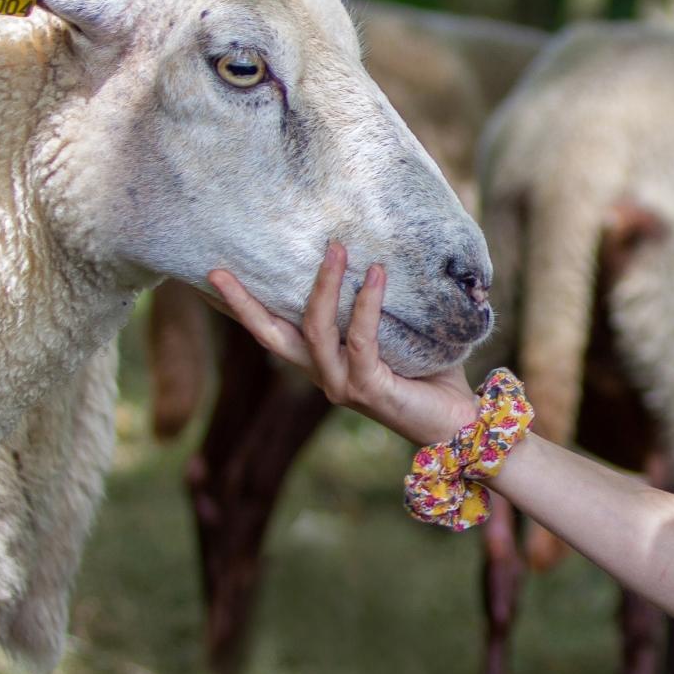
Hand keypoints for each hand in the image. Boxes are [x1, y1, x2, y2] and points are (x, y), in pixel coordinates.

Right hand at [208, 242, 476, 445]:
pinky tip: (376, 275)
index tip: (215, 276)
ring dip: (324, 286)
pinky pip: (359, 340)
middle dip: (243, 303)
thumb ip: (387, 303)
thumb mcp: (402, 332)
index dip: (244, 306)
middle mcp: (324, 374)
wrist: (458, 424)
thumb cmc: (432, 376)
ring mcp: (341, 384)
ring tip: (336, 248)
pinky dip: (366, 304)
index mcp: (324, 361)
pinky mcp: (367, 389)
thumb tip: (384, 250)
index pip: (274, 330)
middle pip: (270, 336)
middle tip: (219, 270)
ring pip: (315, 330)